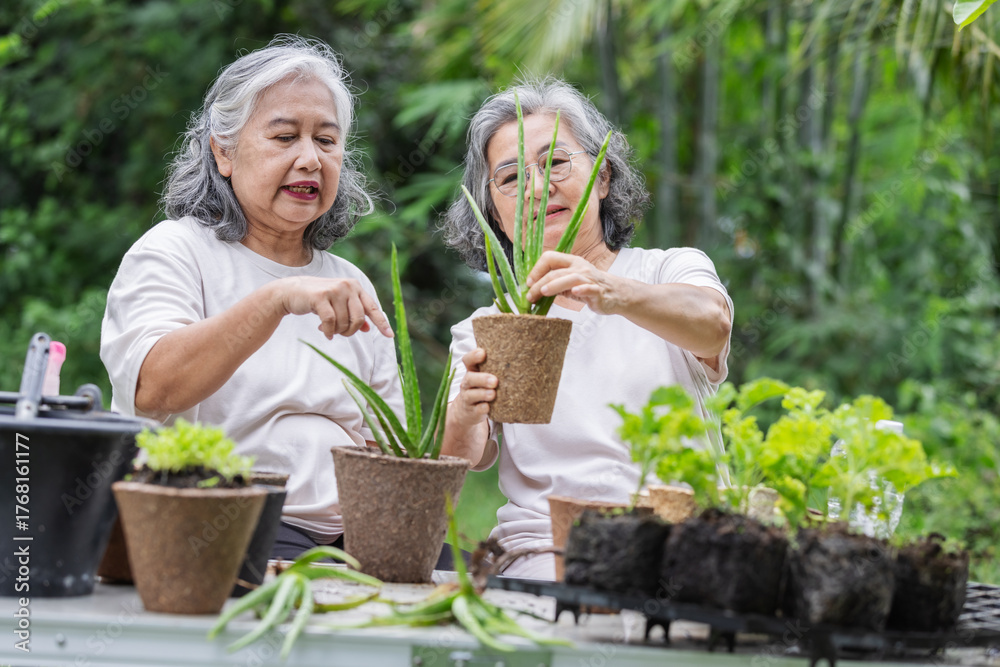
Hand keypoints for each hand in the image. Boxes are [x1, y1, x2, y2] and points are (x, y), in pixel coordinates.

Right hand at [274, 277, 392, 338]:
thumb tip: (367, 329)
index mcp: (355, 287)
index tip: (390, 336)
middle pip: (358, 319)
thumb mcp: (338, 304)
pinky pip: (330, 322)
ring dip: (337, 331)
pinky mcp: (321, 296)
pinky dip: (328, 332)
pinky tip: (324, 332)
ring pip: (344, 322)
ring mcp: (335, 290)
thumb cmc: (319, 300)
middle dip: (350, 331)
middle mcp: (348, 286)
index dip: (381, 323)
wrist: (292, 291)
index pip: (372, 308)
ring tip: (329, 329)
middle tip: (340, 333)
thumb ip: (353, 313)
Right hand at [451, 348, 496, 427]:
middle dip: (482, 379)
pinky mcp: (472, 411)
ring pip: (471, 395)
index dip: (473, 356)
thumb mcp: (486, 375)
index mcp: (472, 371)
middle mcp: (467, 383)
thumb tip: (523, 355)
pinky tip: (488, 407)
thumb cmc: (483, 387)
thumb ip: (497, 366)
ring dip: (482, 394)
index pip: (468, 360)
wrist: (468, 410)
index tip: (483, 353)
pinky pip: (475, 410)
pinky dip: (481, 408)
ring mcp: (468, 398)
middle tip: (495, 381)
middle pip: (470, 378)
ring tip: (493, 394)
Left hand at [526, 251, 627, 314]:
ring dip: (554, 285)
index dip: (536, 269)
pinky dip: (582, 289)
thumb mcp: (569, 282)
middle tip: (529, 296)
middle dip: (539, 283)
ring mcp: (589, 278)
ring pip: (570, 278)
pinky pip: (589, 288)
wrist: (615, 294)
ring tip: (543, 292)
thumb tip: (533, 288)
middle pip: (556, 271)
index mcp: (571, 262)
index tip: (528, 282)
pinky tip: (575, 291)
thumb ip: (554, 283)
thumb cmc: (589, 287)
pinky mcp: (598, 291)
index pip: (550, 258)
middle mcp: (579, 267)